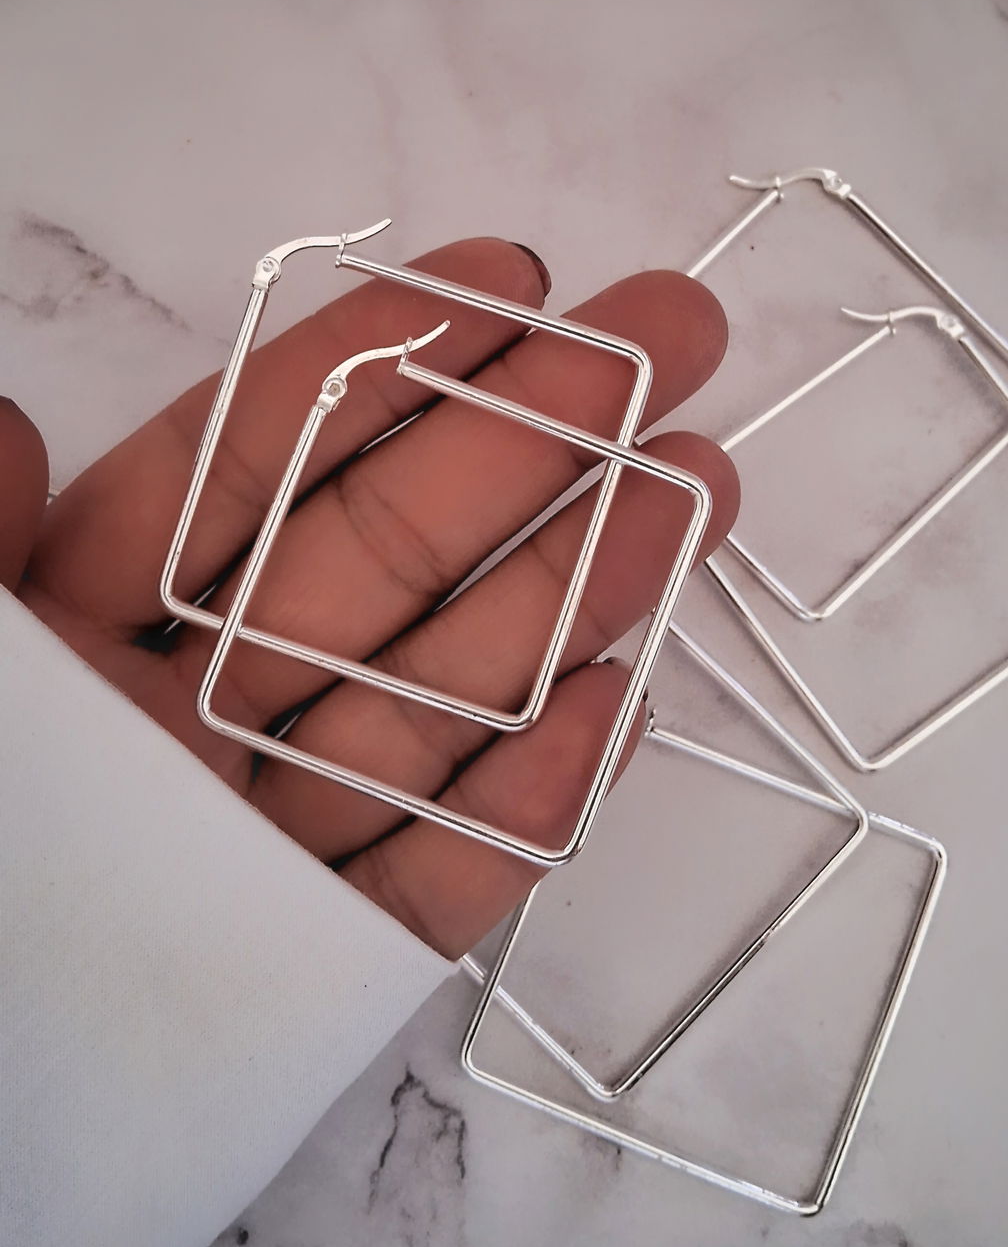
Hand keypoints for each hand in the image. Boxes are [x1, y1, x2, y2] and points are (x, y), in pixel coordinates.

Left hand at [1, 239, 736, 957]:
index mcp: (75, 635)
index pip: (245, 470)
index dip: (377, 366)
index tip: (504, 279)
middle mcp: (190, 717)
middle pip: (387, 559)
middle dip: (534, 441)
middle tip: (669, 343)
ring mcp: (265, 839)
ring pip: (440, 701)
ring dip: (574, 597)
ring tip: (693, 491)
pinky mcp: (311, 966)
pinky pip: (435, 882)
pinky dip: (528, 806)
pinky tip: (620, 707)